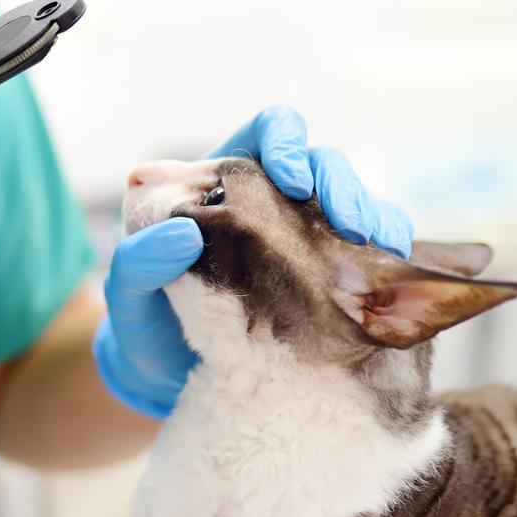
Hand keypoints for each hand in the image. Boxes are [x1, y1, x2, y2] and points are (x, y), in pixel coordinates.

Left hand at [93, 106, 413, 417]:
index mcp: (222, 185)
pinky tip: (390, 272)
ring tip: (378, 246)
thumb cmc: (142, 326)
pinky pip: (366, 257)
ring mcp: (301, 244)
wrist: (163, 381)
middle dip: (340, 184)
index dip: (285, 143)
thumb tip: (183, 232)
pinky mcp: (325, 284)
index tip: (291, 181)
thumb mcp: (126, 296)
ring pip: (351, 207)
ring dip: (372, 217)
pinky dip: (385, 257)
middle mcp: (268, 206)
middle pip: (320, 166)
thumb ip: (138, 263)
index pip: (265, 135)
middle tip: (347, 223)